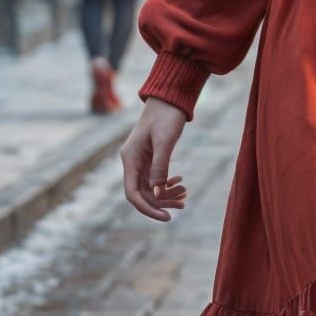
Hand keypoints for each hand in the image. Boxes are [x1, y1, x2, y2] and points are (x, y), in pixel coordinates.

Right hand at [121, 97, 188, 221]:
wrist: (170, 97)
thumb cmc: (166, 115)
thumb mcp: (165, 140)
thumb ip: (160, 165)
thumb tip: (157, 191)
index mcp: (130, 158)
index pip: (132, 193)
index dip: (148, 209)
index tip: (166, 218)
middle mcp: (132, 161)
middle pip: (143, 192)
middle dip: (162, 201)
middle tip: (184, 203)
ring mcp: (141, 160)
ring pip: (151, 187)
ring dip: (167, 194)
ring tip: (185, 193)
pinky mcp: (150, 157)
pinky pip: (156, 178)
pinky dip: (168, 183)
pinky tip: (181, 182)